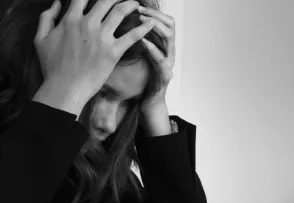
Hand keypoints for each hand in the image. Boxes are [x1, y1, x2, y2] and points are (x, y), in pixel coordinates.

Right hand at [33, 0, 154, 114]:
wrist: (64, 89)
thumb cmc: (52, 67)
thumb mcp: (40, 39)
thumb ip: (47, 18)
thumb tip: (56, 4)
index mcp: (70, 20)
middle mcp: (87, 24)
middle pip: (105, 0)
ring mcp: (101, 37)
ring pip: (120, 12)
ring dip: (131, 4)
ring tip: (137, 3)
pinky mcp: (113, 51)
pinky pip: (132, 36)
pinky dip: (143, 28)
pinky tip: (151, 23)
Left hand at [137, 6, 175, 134]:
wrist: (149, 101)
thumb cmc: (142, 78)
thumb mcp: (140, 54)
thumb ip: (137, 38)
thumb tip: (123, 21)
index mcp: (164, 44)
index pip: (165, 19)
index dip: (153, 11)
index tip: (137, 6)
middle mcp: (169, 51)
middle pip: (170, 24)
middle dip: (154, 14)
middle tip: (138, 9)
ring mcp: (169, 63)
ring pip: (169, 37)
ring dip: (154, 27)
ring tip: (140, 21)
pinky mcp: (165, 75)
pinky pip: (161, 58)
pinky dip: (152, 48)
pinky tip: (142, 41)